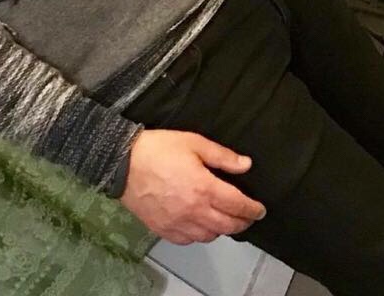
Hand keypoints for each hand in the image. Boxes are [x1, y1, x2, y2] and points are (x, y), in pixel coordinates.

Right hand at [120, 130, 266, 244]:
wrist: (123, 164)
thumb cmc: (160, 149)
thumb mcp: (195, 143)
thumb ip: (223, 157)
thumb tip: (246, 165)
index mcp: (204, 188)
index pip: (237, 205)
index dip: (252, 209)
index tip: (260, 210)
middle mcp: (194, 211)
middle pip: (227, 226)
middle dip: (242, 223)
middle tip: (249, 218)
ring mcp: (178, 223)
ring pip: (209, 236)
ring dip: (222, 230)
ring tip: (226, 220)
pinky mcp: (163, 230)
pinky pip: (189, 240)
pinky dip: (200, 236)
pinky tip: (202, 227)